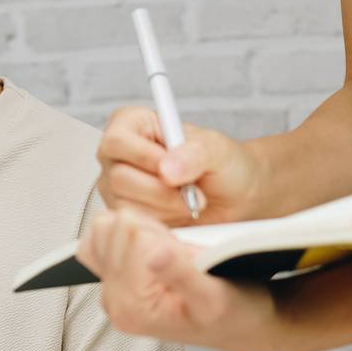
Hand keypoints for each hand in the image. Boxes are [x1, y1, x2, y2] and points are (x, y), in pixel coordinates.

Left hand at [75, 205, 278, 350]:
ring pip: (105, 229)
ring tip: (169, 254)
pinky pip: (102, 239)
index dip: (163, 234)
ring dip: (141, 231)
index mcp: (132, 306)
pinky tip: (154, 249)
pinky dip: (130, 234)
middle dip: (150, 233)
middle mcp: (114, 301)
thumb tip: (154, 254)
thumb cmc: (229, 314)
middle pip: (113, 230)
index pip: (130, 235)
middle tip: (178, 256)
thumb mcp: (212, 296)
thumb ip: (180, 274)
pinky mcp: (113, 279)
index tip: (183, 255)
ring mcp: (111, 290)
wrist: (237, 325)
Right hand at [96, 106, 268, 225]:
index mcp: (132, 125)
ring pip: (126, 205)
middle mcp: (118, 157)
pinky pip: (135, 225)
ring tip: (189, 200)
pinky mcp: (127, 215)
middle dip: (161, 190)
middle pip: (118, 178)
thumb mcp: (216, 149)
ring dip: (165, 208)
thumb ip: (193, 153)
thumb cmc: (222, 164)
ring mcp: (118, 189)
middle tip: (191, 190)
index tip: (174, 169)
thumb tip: (166, 169)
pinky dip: (163, 223)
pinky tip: (180, 213)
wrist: (234, 197)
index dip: (144, 158)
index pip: (117, 141)